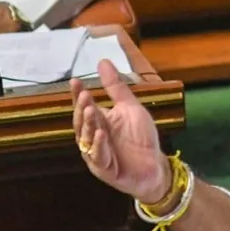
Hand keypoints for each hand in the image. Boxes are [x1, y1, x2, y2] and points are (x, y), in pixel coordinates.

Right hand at [72, 60, 171, 204]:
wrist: (154, 166)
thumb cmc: (141, 137)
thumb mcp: (130, 108)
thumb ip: (116, 88)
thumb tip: (102, 62)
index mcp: (99, 121)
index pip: (84, 105)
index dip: (78, 95)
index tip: (75, 81)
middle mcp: (92, 137)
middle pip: (82, 121)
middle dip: (82, 108)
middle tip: (84, 95)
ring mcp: (96, 153)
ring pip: (86, 138)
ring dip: (87, 125)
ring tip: (90, 110)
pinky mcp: (104, 168)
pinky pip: (98, 156)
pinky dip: (98, 145)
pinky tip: (100, 134)